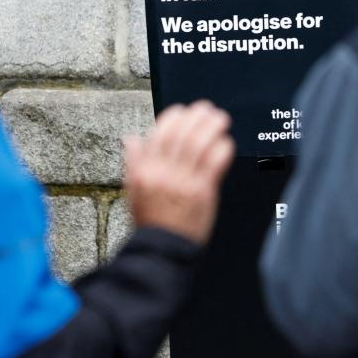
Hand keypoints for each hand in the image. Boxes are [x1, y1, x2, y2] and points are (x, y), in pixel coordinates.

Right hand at [122, 101, 233, 245]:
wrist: (162, 249)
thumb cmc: (150, 220)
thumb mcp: (132, 190)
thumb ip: (134, 162)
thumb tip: (131, 138)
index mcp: (144, 169)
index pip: (160, 133)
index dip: (174, 117)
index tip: (184, 111)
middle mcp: (163, 172)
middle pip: (182, 134)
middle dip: (196, 117)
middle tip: (207, 108)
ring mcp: (183, 182)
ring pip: (199, 144)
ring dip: (212, 127)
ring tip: (221, 119)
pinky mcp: (202, 193)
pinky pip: (214, 163)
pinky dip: (222, 148)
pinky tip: (226, 142)